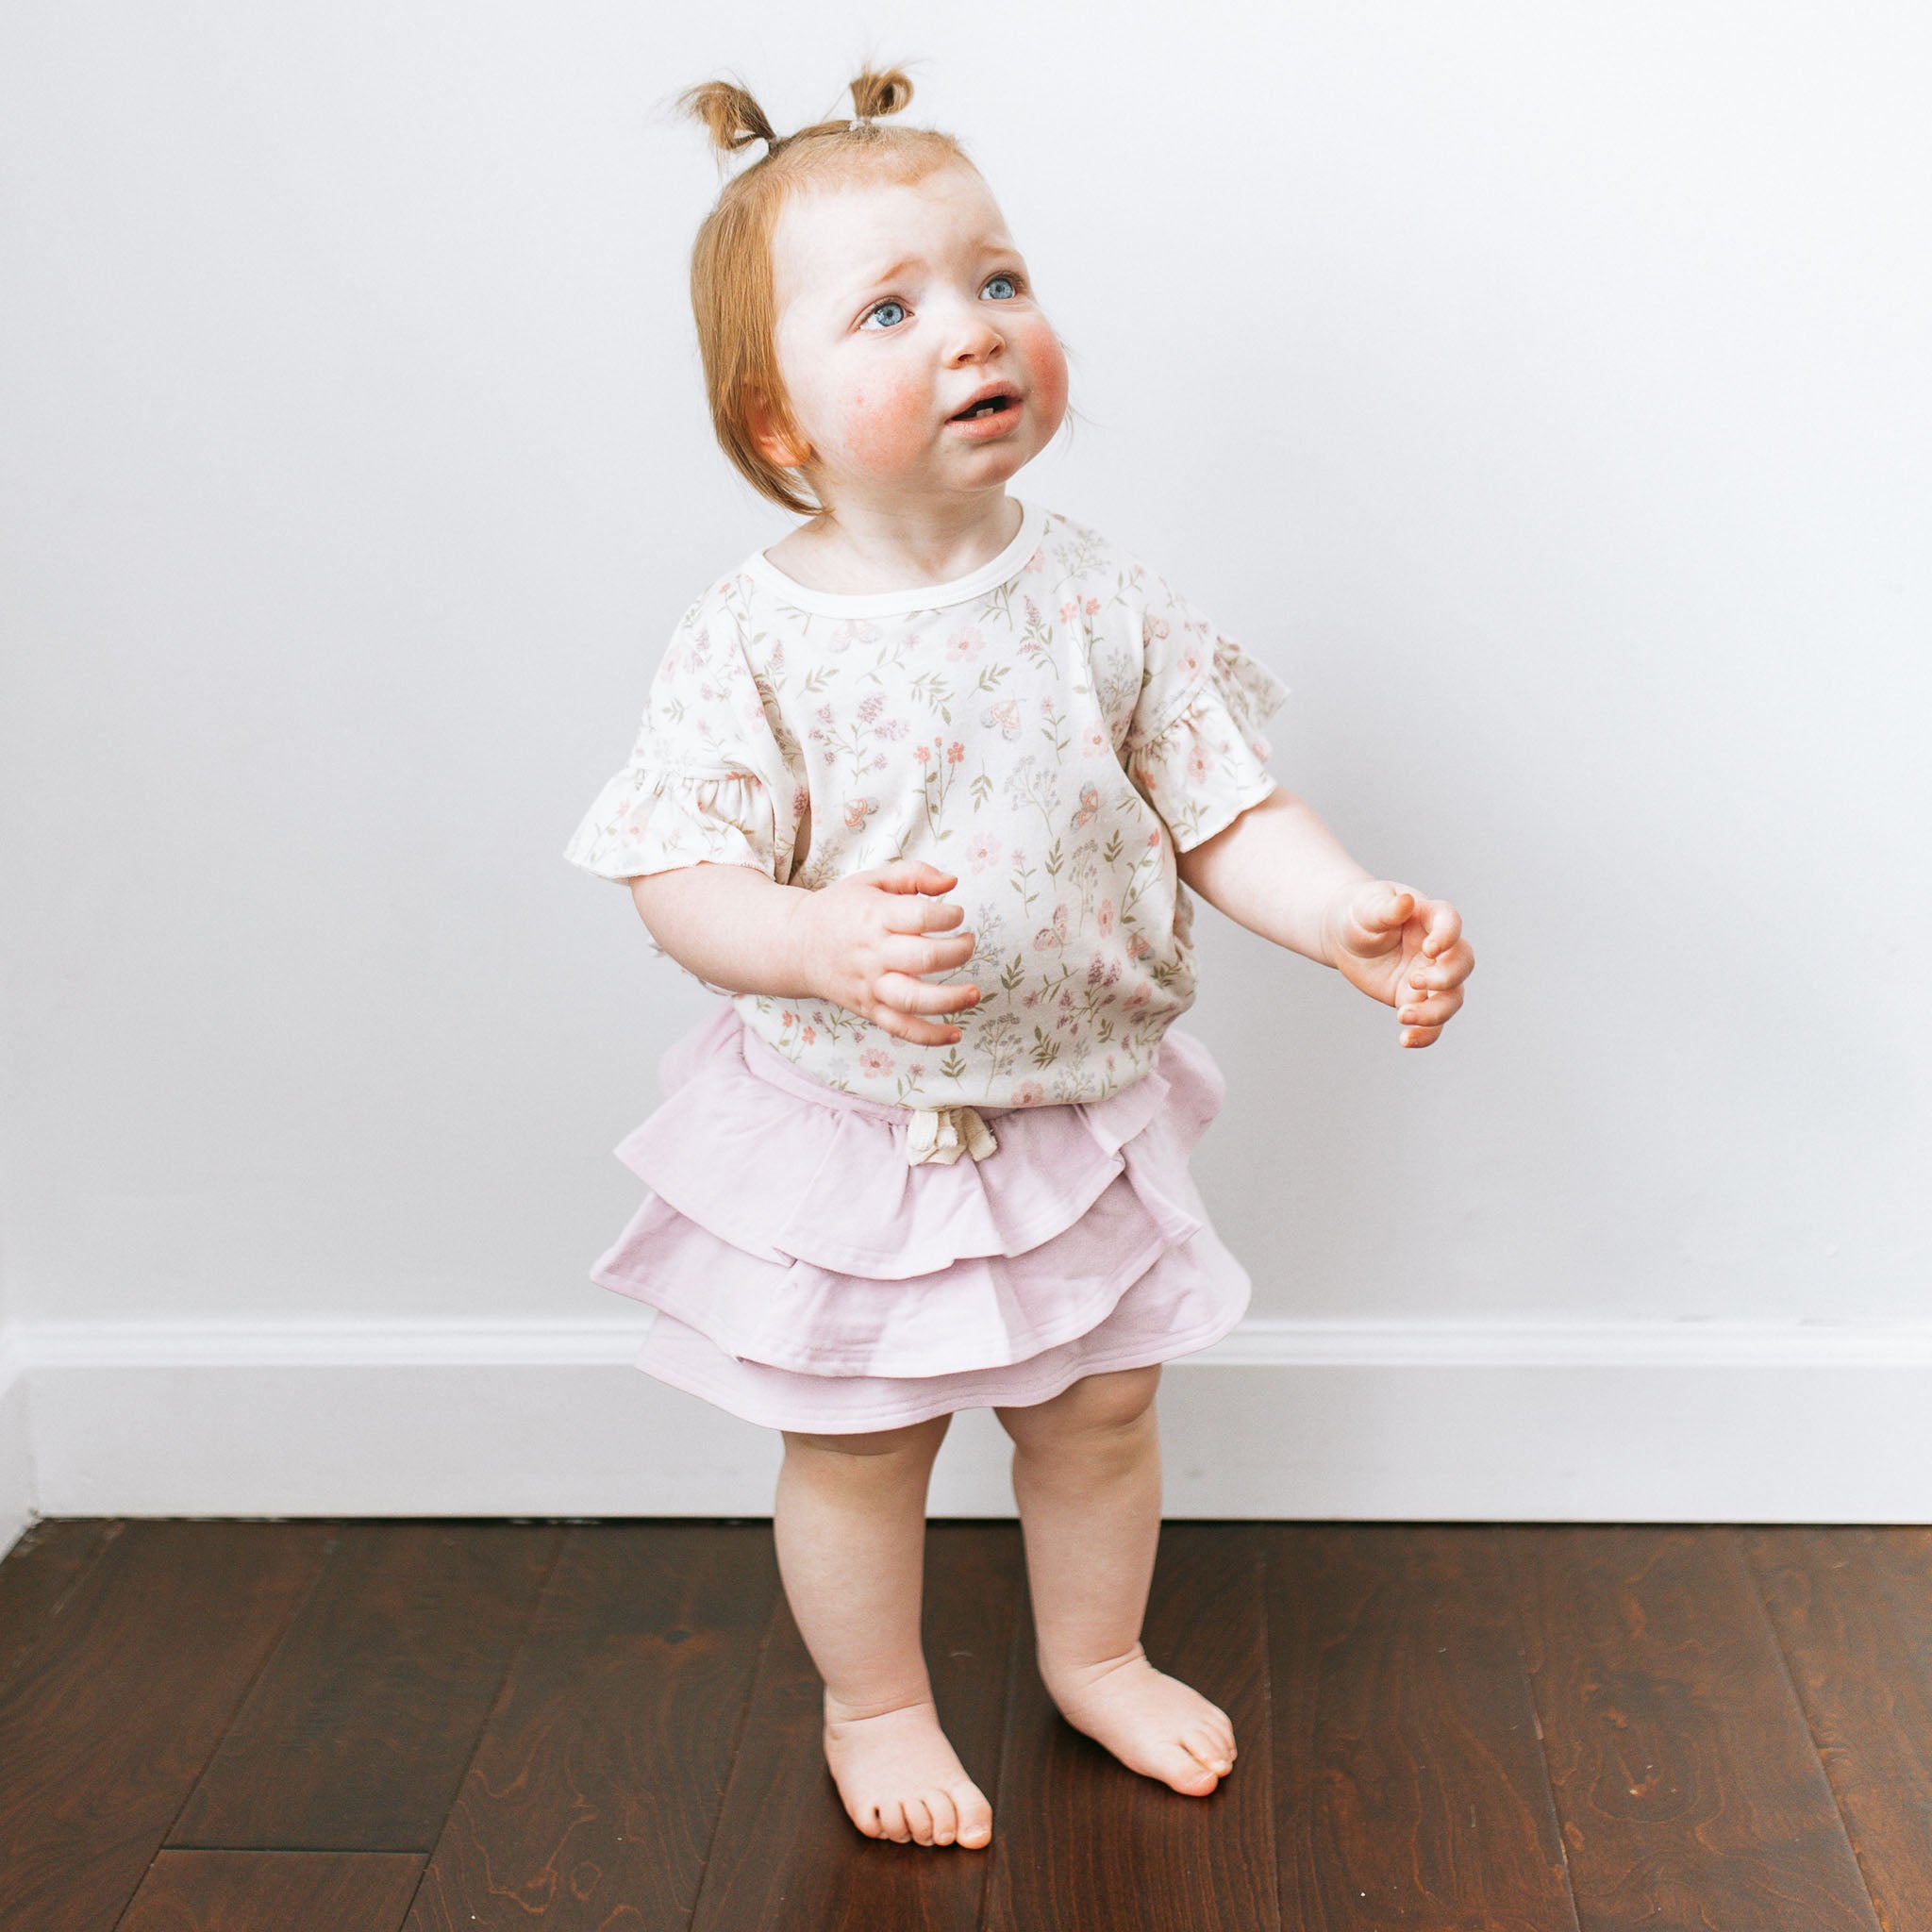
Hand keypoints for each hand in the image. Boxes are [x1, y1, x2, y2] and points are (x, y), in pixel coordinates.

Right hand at [791, 859, 982, 1046]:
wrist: (797, 945)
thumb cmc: (841, 909)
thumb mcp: (872, 880)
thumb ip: (914, 875)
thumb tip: (952, 882)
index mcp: (875, 916)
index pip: (921, 916)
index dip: (948, 915)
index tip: (956, 914)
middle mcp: (873, 954)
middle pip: (924, 958)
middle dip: (958, 952)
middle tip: (967, 942)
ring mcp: (870, 986)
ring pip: (914, 999)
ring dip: (951, 999)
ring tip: (974, 992)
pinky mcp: (869, 1009)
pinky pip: (901, 1028)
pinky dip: (930, 1036)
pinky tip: (954, 1034)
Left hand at [1324, 880, 1473, 1047]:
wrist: (1346, 937)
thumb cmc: (1360, 913)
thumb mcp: (1367, 907)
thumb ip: (1386, 908)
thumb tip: (1405, 902)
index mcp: (1430, 917)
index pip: (1451, 923)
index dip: (1448, 937)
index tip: (1430, 949)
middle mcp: (1439, 949)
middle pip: (1462, 964)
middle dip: (1446, 977)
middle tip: (1413, 982)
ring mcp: (1431, 976)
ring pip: (1452, 998)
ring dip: (1436, 1012)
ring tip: (1403, 1016)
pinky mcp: (1416, 999)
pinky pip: (1432, 1022)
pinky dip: (1426, 1034)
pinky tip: (1405, 1039)